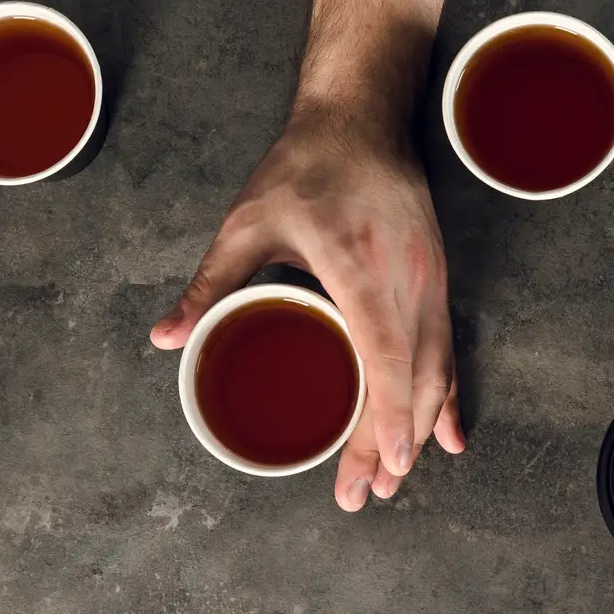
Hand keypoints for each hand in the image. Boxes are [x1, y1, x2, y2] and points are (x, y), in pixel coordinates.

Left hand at [150, 104, 463, 509]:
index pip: (384, 355)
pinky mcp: (437, 277)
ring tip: (395, 478)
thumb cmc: (303, 167)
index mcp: (359, 267)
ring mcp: (429, 278)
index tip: (387, 466)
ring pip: (437, 369)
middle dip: (394, 444)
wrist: (359, 119)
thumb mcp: (247, 223)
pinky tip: (449, 437)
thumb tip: (164, 336)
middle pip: (413, 378)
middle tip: (367, 495)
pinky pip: (449, 346)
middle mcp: (407, 278)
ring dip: (420, 427)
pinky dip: (448, 394)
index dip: (389, 416)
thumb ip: (208, 284)